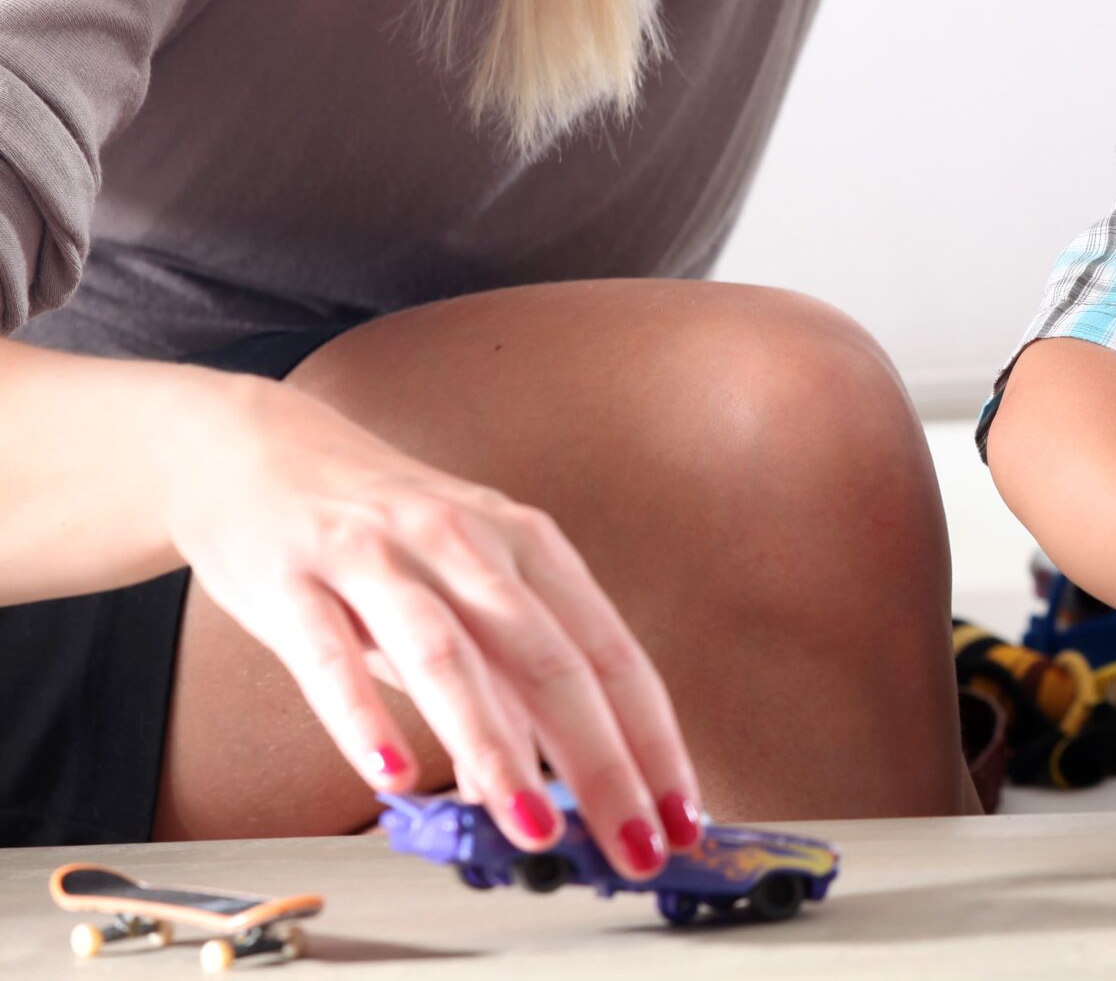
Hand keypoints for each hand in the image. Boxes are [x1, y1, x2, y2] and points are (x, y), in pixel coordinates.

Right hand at [160, 372, 700, 874]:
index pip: (612, 654)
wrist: (255, 449)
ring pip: (451, 658)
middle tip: (632, 847)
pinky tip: (392, 777)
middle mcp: (466, 543)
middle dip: (602, 764)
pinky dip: (364, 719)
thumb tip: (545, 781)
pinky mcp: (295, 577)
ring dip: (497, 751)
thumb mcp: (462, 591)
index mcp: (527, 547)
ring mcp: (379, 556)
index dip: (652, 740)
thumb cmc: (378, 534)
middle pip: (551, 661)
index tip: (679, 816)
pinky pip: (331, 657)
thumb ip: (503, 681)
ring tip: (531, 829)